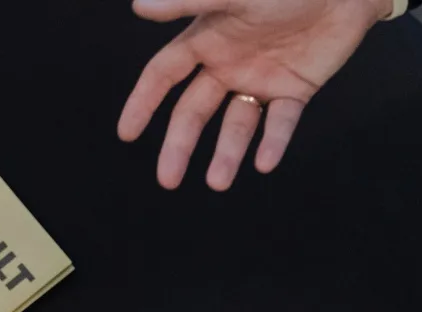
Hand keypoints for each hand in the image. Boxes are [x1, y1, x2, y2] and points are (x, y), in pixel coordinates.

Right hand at [118, 0, 391, 189]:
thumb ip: (188, 2)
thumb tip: (140, 6)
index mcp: (206, 39)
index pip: (164, 75)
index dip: (144, 102)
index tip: (127, 133)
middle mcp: (228, 64)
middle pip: (195, 112)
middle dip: (180, 145)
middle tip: (167, 180)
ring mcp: (260, 80)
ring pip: (236, 125)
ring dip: (226, 154)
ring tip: (217, 183)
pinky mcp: (294, 90)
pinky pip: (280, 123)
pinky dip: (273, 142)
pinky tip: (264, 163)